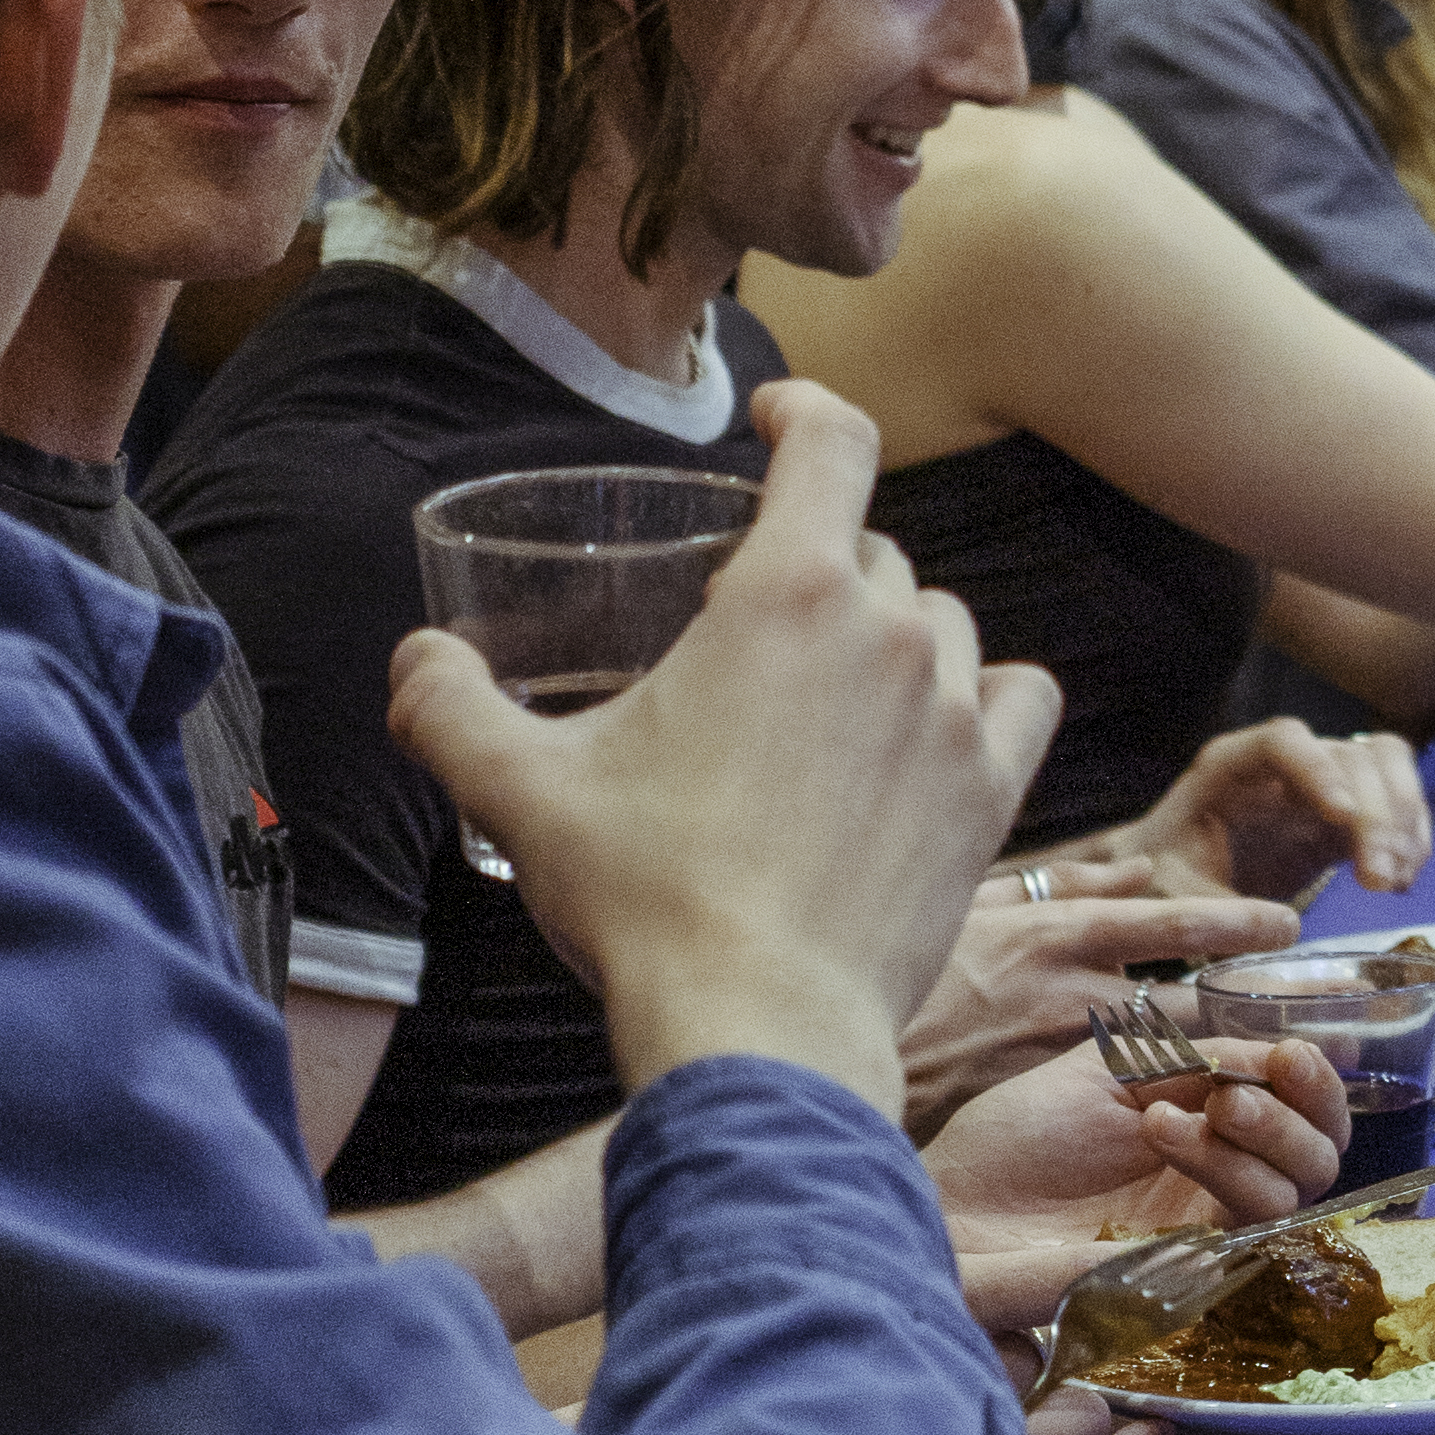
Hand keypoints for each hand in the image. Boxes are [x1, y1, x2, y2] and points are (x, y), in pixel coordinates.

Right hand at [389, 385, 1053, 1104]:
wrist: (757, 1022)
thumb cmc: (643, 897)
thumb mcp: (519, 792)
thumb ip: (449, 709)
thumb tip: (417, 663)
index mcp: (786, 593)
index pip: (832, 444)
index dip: (803, 411)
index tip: (774, 417)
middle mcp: (889, 629)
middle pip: (869, 551)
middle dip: (811, 571)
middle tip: (752, 633)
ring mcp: (952, 709)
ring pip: (940, 620)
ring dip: (890, 634)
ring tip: (827, 692)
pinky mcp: (994, 789)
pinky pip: (1018, 696)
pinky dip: (982, 694)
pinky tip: (938, 725)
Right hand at [893, 860, 1294, 1122]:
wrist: (824, 1041)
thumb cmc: (906, 970)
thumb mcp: (980, 902)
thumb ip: (1065, 886)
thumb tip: (1138, 869)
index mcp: (1054, 929)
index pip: (1168, 921)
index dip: (1236, 923)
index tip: (1288, 925)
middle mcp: (1065, 984)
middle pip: (1187, 995)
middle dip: (1253, 1000)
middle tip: (1319, 1011)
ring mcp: (1053, 1045)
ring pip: (1163, 1047)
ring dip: (1224, 1050)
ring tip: (1289, 1057)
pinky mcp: (1036, 1094)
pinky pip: (1118, 1094)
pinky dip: (1167, 1095)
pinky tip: (1211, 1105)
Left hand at [910, 1030, 1348, 1233]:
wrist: (956, 1198)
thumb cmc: (1019, 1134)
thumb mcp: (1111, 1070)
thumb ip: (1193, 1056)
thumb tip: (1275, 1044)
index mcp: (1214, 1124)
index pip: (1306, 1109)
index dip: (1315, 1078)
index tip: (1286, 1053)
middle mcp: (1224, 1175)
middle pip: (1323, 1153)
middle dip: (1301, 1108)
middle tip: (1236, 1088)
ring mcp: (1208, 1221)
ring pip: (1297, 1188)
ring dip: (1260, 1135)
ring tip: (1174, 1110)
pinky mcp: (1189, 1263)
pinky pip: (1251, 1226)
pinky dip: (1225, 1169)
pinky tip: (1163, 1131)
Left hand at [1113, 715, 1430, 905]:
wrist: (1176, 877)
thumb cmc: (1167, 876)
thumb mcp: (1174, 895)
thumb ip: (1216, 909)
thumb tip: (1286, 929)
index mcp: (1232, 764)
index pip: (1283, 741)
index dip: (1318, 770)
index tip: (1341, 817)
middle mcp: (1285, 760)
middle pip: (1350, 755)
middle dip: (1377, 814)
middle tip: (1380, 879)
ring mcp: (1324, 779)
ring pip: (1386, 768)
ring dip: (1403, 822)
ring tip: (1393, 884)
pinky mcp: (1348, 811)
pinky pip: (1397, 804)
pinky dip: (1410, 838)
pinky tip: (1400, 882)